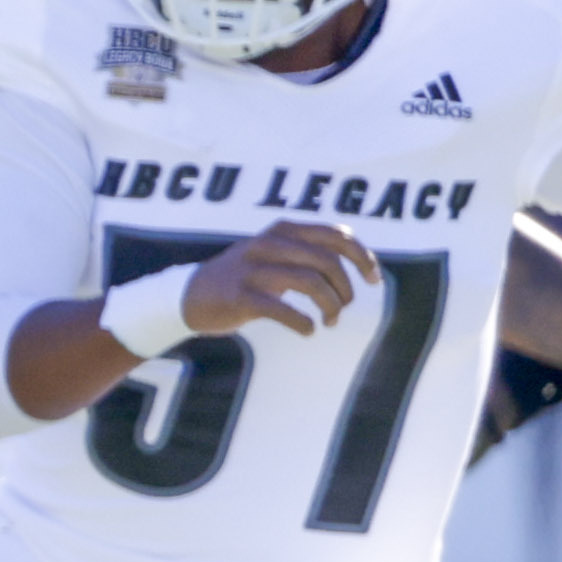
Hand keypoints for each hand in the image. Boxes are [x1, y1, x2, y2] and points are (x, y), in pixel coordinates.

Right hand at [177, 221, 374, 338]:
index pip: (337, 235)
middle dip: (345, 289)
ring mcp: (252, 270)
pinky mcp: (240, 296)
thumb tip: (358, 257)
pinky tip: (309, 330)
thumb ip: (309, 249)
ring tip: (329, 322)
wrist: (189, 295)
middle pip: (327, 261)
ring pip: (310, 282)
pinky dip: (303, 323)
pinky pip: (282, 309)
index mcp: (282, 230)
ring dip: (330, 307)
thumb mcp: (274, 252)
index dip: (363, 257)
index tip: (373, 280)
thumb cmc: (244, 276)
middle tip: (344, 308)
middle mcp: (268, 244)